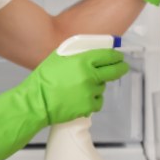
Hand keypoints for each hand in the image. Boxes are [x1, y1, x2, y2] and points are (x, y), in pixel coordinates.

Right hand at [0, 48, 128, 159]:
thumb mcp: (59, 57)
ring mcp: (90, 92)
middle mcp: (89, 76)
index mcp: (82, 61)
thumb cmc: (45, 79)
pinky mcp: (88, 106)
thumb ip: (77, 54)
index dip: (116, 56)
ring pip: (103, 87)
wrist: (37, 101)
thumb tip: (93, 52)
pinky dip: (93, 100)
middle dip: (120, 68)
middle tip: (122, 67)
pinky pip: (97, 101)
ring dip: (97, 85)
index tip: (119, 57)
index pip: (108, 56)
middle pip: (114, 71)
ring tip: (82, 86)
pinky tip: (81, 97)